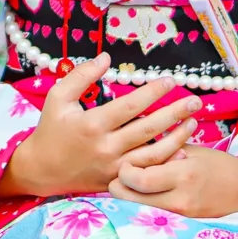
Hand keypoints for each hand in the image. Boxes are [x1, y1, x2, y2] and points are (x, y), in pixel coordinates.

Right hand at [3, 55, 200, 200]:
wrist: (41, 170)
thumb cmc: (50, 130)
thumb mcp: (57, 97)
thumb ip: (81, 76)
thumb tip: (106, 58)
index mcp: (92, 124)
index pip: (131, 106)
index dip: (153, 92)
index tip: (170, 81)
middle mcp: (107, 147)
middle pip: (149, 128)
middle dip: (175, 112)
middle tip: (196, 100)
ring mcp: (115, 167)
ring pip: (154, 153)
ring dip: (177, 137)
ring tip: (193, 122)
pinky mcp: (118, 180)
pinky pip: (148, 171)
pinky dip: (168, 161)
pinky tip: (183, 149)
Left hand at [109, 143, 237, 219]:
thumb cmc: (217, 164)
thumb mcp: (191, 150)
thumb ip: (161, 151)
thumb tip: (130, 147)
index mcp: (182, 175)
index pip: (137, 179)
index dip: (124, 171)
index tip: (127, 162)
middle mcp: (180, 200)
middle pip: (130, 200)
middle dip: (120, 186)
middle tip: (124, 175)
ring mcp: (181, 217)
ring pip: (137, 211)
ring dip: (130, 198)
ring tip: (135, 184)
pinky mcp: (183, 226)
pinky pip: (152, 217)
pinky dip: (144, 206)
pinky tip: (147, 195)